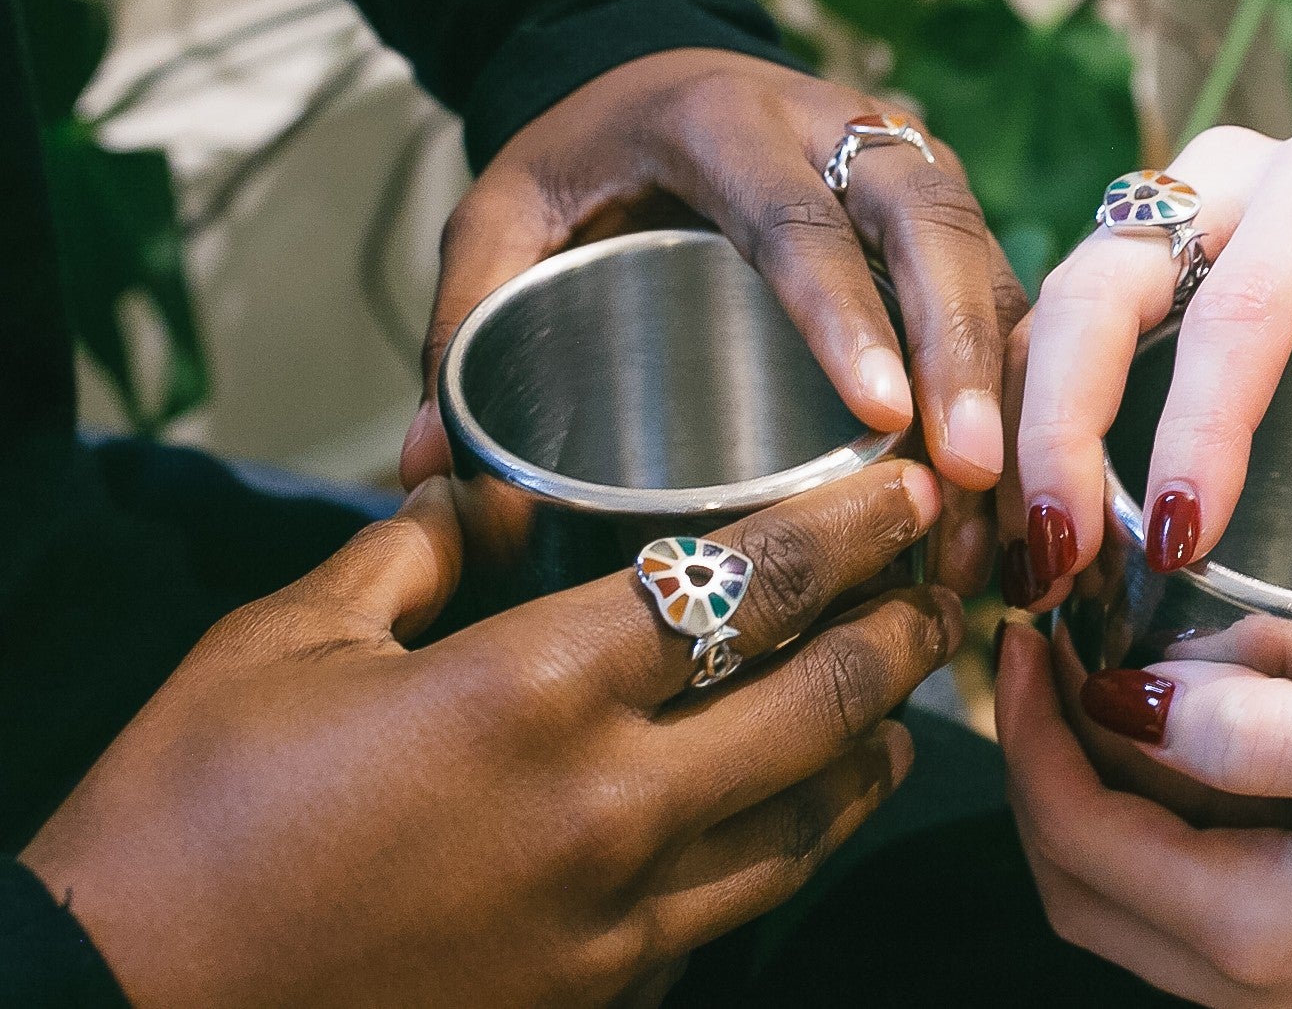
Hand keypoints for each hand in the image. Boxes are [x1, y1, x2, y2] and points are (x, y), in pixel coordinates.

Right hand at [23, 462, 958, 1007]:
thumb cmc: (187, 818)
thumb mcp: (284, 642)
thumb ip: (418, 554)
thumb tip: (495, 506)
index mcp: (528, 691)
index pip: (744, 587)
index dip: (846, 531)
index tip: (903, 495)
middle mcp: (602, 805)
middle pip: (817, 703)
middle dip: (901, 636)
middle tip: (940, 587)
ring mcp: (613, 919)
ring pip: (806, 822)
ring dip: (874, 749)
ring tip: (906, 702)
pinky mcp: (599, 996)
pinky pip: (737, 910)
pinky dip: (793, 847)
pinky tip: (805, 815)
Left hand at [400, 47, 1027, 590]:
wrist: (657, 62)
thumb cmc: (586, 154)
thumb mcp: (506, 209)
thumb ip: (468, 312)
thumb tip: (433, 464)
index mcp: (725, 120)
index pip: (797, 218)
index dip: (844, 314)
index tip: (883, 413)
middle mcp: (837, 125)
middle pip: (928, 229)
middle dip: (961, 352)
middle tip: (966, 474)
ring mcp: (902, 158)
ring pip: (984, 256)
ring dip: (1004, 379)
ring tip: (999, 510)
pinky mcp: (938, 202)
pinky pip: (1002, 284)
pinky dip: (1017, 378)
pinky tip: (1016, 476)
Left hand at [995, 626, 1291, 1007]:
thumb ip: (1265, 729)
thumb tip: (1128, 699)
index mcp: (1262, 932)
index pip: (1074, 833)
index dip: (1027, 728)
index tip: (1025, 628)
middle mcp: (1256, 984)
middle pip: (1077, 878)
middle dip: (1039, 762)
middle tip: (1044, 650)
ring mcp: (1289, 984)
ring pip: (1126, 892)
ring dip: (1092, 789)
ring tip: (1099, 674)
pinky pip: (1190, 896)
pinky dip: (1154, 820)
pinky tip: (1185, 736)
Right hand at [1001, 124, 1291, 607]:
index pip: (1244, 304)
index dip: (1201, 425)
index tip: (1184, 539)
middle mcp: (1222, 179)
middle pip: (1102, 290)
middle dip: (1062, 427)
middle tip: (1061, 557)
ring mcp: (1157, 214)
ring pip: (1051, 307)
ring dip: (1023, 432)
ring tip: (1034, 558)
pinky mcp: (1118, 262)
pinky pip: (1042, 331)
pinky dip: (1020, 422)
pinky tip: (1028, 519)